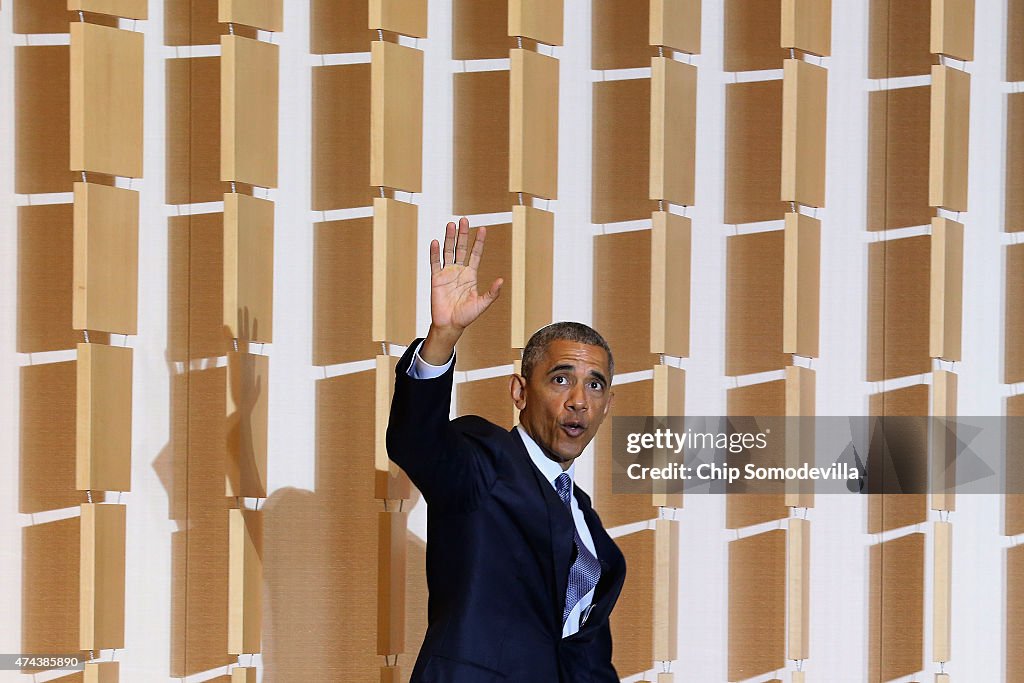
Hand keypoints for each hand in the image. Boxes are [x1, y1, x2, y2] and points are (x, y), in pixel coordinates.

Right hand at [420, 217, 502, 363]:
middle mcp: (459, 271)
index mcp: (470, 275)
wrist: (450, 325)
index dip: (479, 242)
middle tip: (464, 220)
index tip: (483, 229)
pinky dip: (435, 253)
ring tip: (451, 225)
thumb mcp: (482, 304)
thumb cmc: (466, 316)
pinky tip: (435, 242)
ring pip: (448, 252)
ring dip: (449, 238)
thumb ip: (492, 293)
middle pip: (461, 248)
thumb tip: (502, 280)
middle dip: (463, 234)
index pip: (475, 254)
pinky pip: (435, 263)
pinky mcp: (436, 279)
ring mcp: (447, 273)